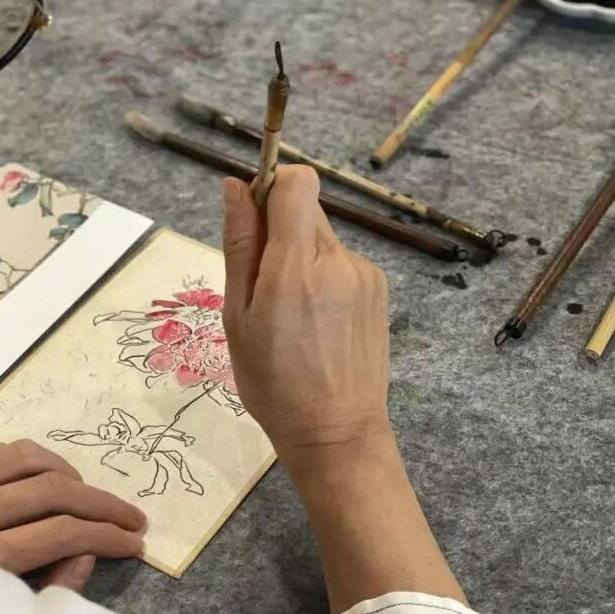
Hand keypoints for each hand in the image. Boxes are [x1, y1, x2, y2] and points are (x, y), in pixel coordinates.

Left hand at [0, 440, 145, 591]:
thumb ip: (43, 586)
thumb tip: (86, 554)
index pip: (58, 534)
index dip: (105, 536)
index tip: (134, 544)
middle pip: (52, 492)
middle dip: (102, 504)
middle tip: (133, 518)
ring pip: (29, 460)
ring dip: (72, 475)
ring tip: (93, 496)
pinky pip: (0, 452)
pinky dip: (36, 459)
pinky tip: (51, 475)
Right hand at [222, 166, 391, 476]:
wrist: (336, 432)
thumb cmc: (272, 381)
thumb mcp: (238, 315)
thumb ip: (240, 245)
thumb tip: (235, 186)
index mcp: (297, 264)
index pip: (297, 181)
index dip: (271, 188)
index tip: (253, 223)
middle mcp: (338, 259)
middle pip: (306, 209)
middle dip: (279, 232)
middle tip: (264, 286)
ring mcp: (365, 274)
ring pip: (322, 239)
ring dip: (301, 259)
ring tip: (292, 315)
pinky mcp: (379, 290)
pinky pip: (341, 264)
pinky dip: (323, 279)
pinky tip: (317, 323)